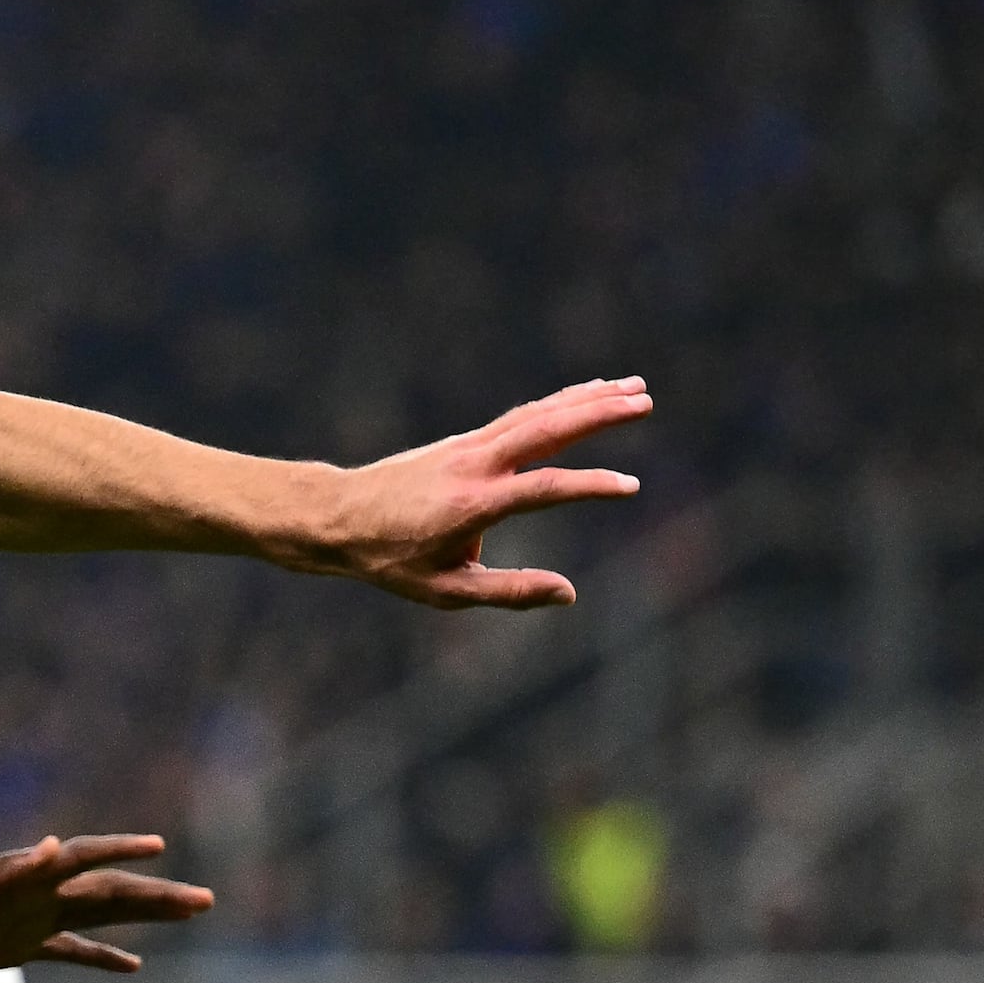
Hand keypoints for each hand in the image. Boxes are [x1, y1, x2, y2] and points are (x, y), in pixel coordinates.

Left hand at [0, 832, 210, 974]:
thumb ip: (15, 870)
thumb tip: (57, 848)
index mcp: (35, 881)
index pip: (92, 863)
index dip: (125, 854)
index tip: (160, 848)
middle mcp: (43, 898)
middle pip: (113, 895)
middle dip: (159, 898)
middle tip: (206, 901)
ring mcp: (36, 921)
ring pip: (104, 918)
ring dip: (145, 919)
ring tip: (187, 912)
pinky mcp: (21, 946)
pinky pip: (73, 953)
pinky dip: (104, 958)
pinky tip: (135, 965)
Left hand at [308, 378, 650, 608]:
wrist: (338, 517)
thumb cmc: (390, 560)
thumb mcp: (446, 592)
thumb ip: (509, 592)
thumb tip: (569, 594)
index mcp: (474, 504)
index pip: (544, 488)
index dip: (589, 486)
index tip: (631, 486)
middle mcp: (476, 465)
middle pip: (546, 430)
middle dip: (598, 413)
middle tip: (646, 400)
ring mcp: (471, 446)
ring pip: (537, 415)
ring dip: (586, 399)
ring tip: (633, 389)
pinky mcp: (466, 441)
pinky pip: (521, 416)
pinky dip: (556, 404)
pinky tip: (584, 395)